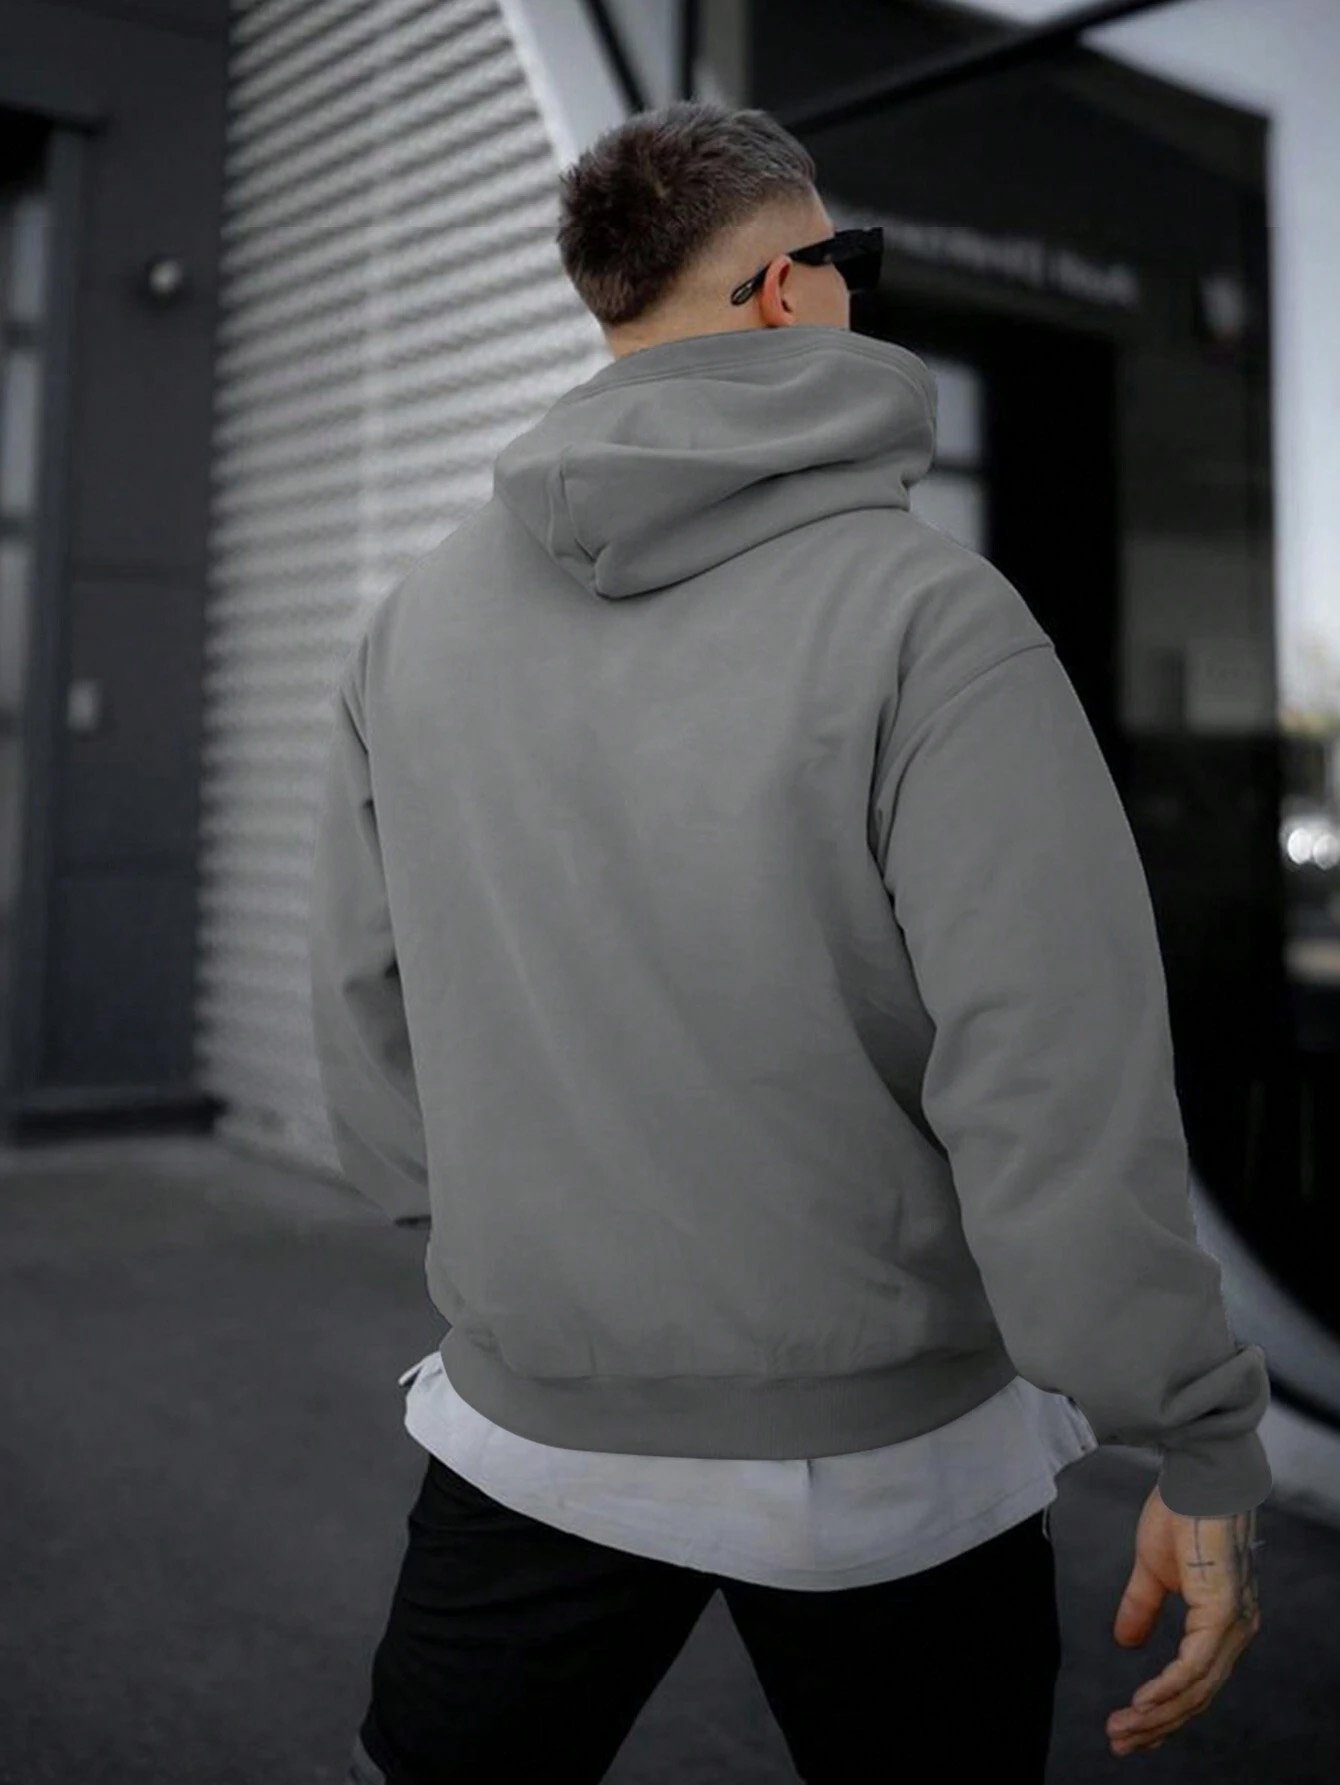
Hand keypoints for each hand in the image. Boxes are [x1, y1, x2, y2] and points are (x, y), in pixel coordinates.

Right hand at [1106, 1483, 1260, 1757]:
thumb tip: (1125, 1641)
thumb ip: (1143, 1606)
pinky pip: (1195, 1666)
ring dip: (1157, 1715)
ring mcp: (1233, 1623)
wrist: (1197, 1474)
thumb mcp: (1152, 1568)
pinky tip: (1144, 1703)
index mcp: (1223, 1623)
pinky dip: (1168, 1689)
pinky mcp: (1222, 1612)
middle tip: (1119, 1742)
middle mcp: (1237, 1631)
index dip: (1163, 1711)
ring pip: (1196, 1689)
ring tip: (1123, 1729)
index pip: (1195, 1683)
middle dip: (1156, 1726)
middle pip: (1197, 1696)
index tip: (1131, 1729)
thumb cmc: (1182, 1512)